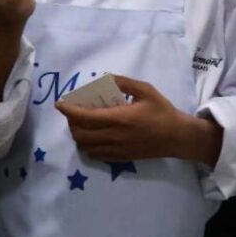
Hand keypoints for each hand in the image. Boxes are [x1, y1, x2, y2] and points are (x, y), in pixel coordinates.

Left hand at [56, 75, 219, 164]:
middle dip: (71, 122)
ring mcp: (116, 150)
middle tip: (72, 111)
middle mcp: (114, 136)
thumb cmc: (161, 110)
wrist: (176, 136)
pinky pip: (96, 155)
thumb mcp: (145, 90)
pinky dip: (88, 145)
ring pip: (86, 146)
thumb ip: (123, 82)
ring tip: (80, 122)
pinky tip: (92, 135)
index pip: (86, 117)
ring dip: (78, 134)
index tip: (60, 104)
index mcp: (119, 118)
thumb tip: (104, 78)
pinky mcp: (120, 158)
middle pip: (81, 134)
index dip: (69, 111)